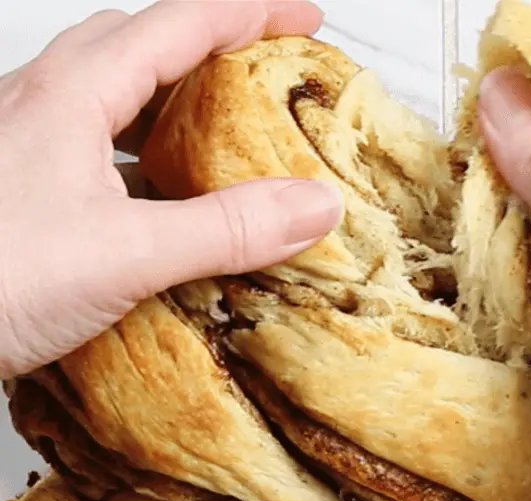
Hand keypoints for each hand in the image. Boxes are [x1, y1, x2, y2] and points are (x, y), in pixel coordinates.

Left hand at [0, 1, 341, 378]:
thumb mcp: (125, 254)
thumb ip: (224, 230)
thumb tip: (309, 206)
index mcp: (69, 95)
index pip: (180, 23)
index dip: (250, 14)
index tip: (303, 18)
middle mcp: (40, 106)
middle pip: (139, 47)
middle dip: (209, 51)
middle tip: (261, 73)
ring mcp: (24, 147)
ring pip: (112, 101)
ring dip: (171, 110)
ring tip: (221, 140)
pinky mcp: (19, 192)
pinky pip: (92, 154)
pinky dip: (140, 165)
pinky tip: (158, 206)